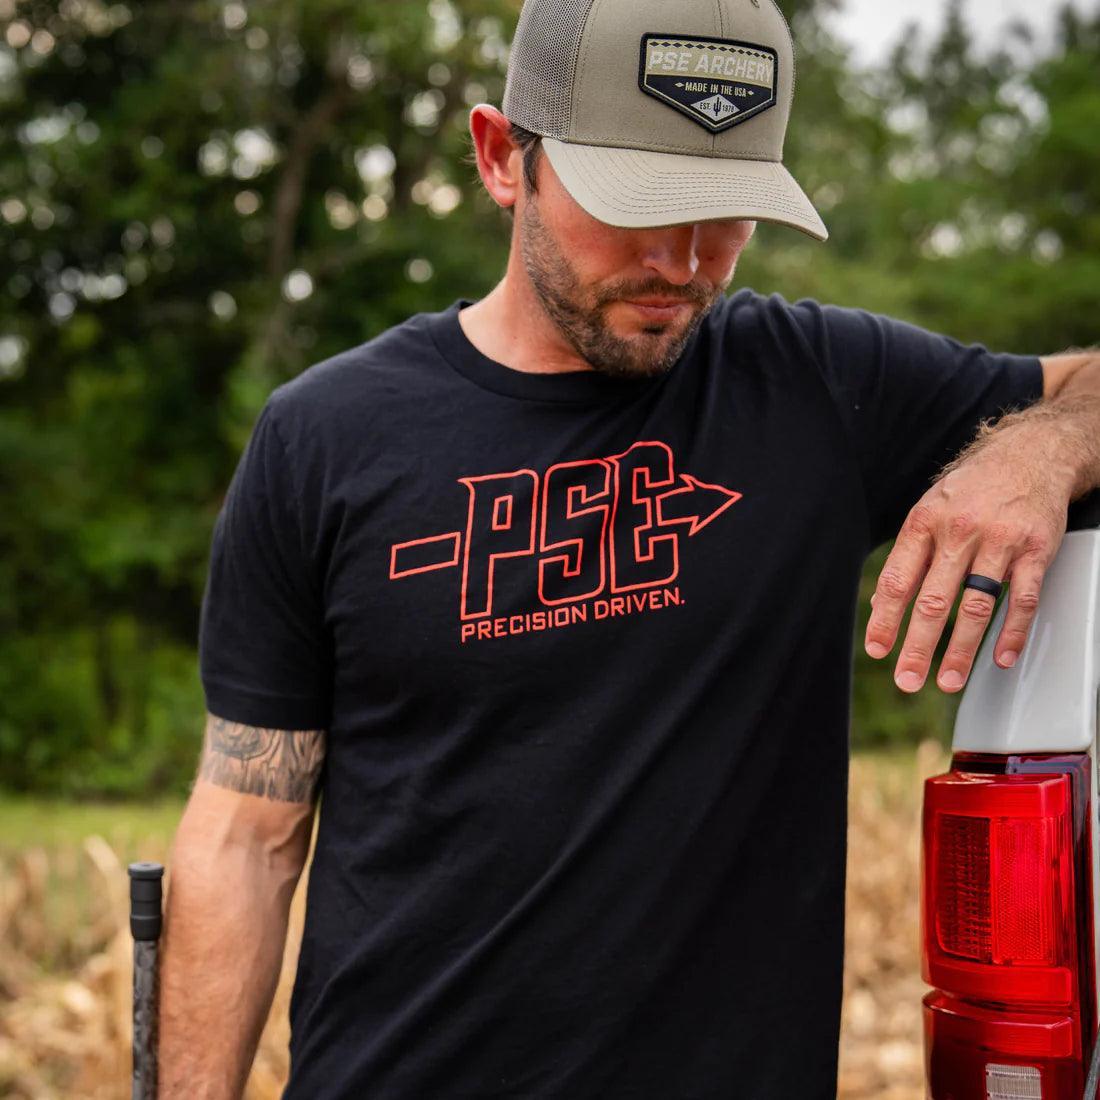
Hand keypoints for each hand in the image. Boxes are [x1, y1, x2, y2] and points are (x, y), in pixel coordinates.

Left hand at [864, 434, 1071, 692]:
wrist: (1030, 454)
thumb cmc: (972, 489)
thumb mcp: (929, 511)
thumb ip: (908, 557)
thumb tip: (882, 604)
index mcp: (925, 523)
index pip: (898, 580)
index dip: (885, 618)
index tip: (877, 649)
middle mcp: (959, 532)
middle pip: (933, 600)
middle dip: (918, 646)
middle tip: (907, 679)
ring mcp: (1000, 542)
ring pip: (976, 606)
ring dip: (961, 650)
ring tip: (949, 681)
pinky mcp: (1036, 550)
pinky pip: (1023, 599)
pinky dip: (1012, 633)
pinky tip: (1001, 658)